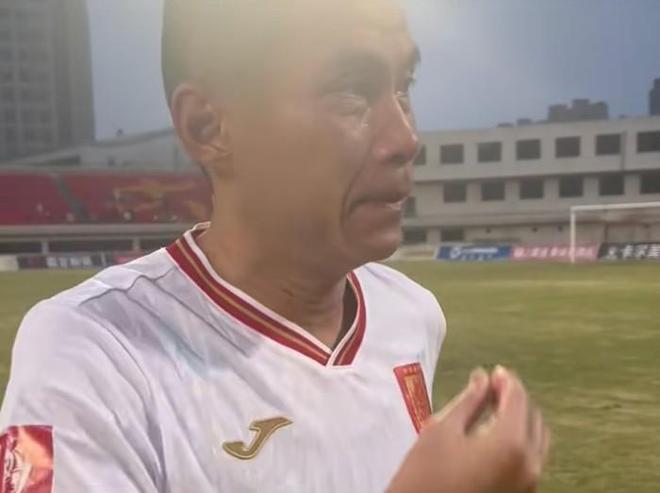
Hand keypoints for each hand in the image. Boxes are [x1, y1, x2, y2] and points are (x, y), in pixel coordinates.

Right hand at [386, 366, 549, 492]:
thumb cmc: (425, 474)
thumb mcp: (442, 430)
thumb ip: (469, 401)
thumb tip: (482, 378)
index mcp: (510, 443)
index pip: (517, 399)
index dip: (506, 381)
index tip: (493, 371)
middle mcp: (530, 463)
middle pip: (533, 418)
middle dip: (515, 399)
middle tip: (492, 387)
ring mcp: (530, 483)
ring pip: (537, 440)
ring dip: (520, 420)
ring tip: (493, 409)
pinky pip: (531, 459)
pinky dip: (520, 440)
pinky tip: (496, 434)